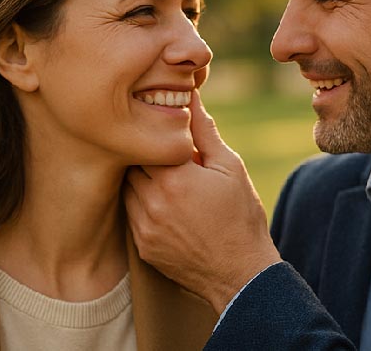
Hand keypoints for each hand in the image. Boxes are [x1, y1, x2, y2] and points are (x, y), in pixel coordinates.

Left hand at [124, 90, 281, 313]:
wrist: (242, 274)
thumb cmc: (241, 217)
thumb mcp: (230, 167)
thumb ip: (204, 132)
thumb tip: (190, 97)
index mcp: (174, 177)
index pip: (145, 141)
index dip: (154, 135)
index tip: (164, 132)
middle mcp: (152, 202)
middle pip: (132, 163)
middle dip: (146, 156)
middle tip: (163, 153)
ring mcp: (144, 227)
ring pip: (128, 189)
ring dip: (142, 180)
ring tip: (167, 179)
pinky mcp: (143, 246)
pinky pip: (132, 215)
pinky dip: (143, 205)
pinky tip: (166, 205)